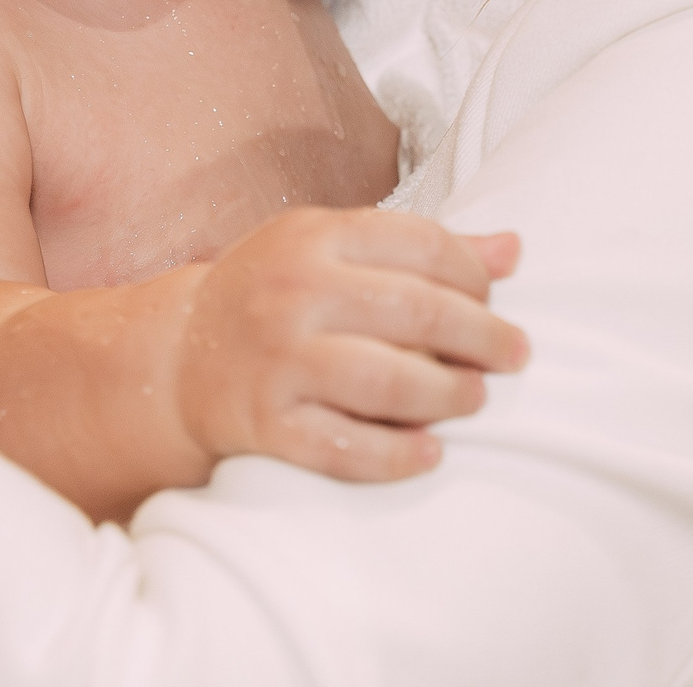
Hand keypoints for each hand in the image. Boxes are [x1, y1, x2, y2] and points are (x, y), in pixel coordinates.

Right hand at [175, 207, 528, 482]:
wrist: (177, 355)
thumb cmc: (274, 294)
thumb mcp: (332, 250)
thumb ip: (419, 247)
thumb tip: (513, 248)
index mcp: (315, 236)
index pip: (422, 245)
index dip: (475, 275)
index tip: (495, 299)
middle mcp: (295, 292)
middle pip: (416, 312)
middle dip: (481, 337)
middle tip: (514, 354)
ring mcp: (278, 361)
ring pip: (387, 382)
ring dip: (447, 395)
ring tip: (475, 399)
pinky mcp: (265, 423)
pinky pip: (343, 449)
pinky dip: (395, 455)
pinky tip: (431, 452)